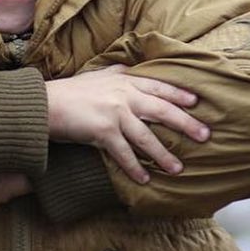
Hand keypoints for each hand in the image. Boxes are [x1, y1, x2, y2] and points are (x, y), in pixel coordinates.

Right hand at [46, 65, 208, 183]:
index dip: (179, 95)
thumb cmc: (69, 92)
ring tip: (178, 168)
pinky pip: (124, 154)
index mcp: (123, 80)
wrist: (44, 104)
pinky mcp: (103, 132)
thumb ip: (116, 73)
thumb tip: (130, 70)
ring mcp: (114, 114)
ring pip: (147, 137)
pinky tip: (144, 179)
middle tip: (205, 136)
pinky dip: (135, 169)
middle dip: (186, 124)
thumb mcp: (96, 76)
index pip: (158, 87)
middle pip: (162, 110)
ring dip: (163, 155)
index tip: (196, 103)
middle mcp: (123, 95)